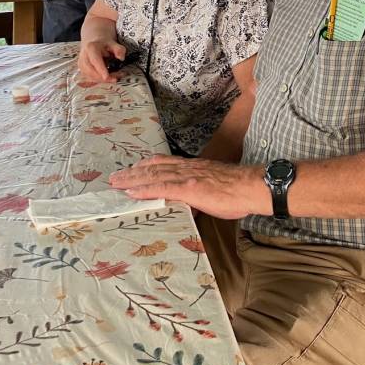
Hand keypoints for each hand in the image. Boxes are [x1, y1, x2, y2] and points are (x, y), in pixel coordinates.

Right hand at [78, 39, 125, 82]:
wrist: (95, 42)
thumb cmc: (103, 44)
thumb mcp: (114, 43)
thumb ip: (119, 49)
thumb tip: (121, 57)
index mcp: (91, 47)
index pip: (95, 60)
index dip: (101, 69)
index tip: (106, 77)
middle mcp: (84, 56)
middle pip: (91, 70)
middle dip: (102, 78)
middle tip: (114, 79)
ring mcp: (82, 63)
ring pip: (89, 76)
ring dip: (101, 80)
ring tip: (113, 78)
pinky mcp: (82, 70)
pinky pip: (89, 78)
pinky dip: (98, 80)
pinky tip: (106, 78)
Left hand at [109, 155, 270, 219]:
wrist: (250, 187)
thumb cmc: (237, 191)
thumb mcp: (213, 187)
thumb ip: (198, 191)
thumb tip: (190, 201)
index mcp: (192, 168)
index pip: (163, 164)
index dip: (145, 166)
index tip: (132, 168)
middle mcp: (185, 168)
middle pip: (153, 168)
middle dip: (132, 172)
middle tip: (114, 177)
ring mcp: (186, 177)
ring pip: (153, 176)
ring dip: (132, 179)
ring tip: (116, 183)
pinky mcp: (188, 189)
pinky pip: (162, 188)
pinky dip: (145, 189)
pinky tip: (132, 192)